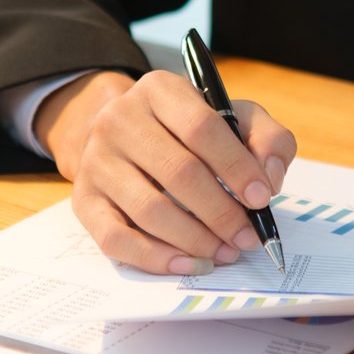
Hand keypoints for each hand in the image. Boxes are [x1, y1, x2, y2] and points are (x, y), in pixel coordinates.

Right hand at [34, 69, 296, 274]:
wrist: (126, 136)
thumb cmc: (190, 131)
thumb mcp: (234, 118)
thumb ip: (266, 139)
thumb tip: (269, 178)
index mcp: (160, 90)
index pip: (201, 127)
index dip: (236, 167)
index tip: (262, 199)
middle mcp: (120, 119)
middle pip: (178, 172)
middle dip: (221, 212)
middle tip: (247, 237)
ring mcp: (97, 160)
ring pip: (149, 210)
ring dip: (195, 239)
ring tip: (225, 251)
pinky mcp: (84, 199)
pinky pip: (116, 238)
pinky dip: (155, 258)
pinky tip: (188, 263)